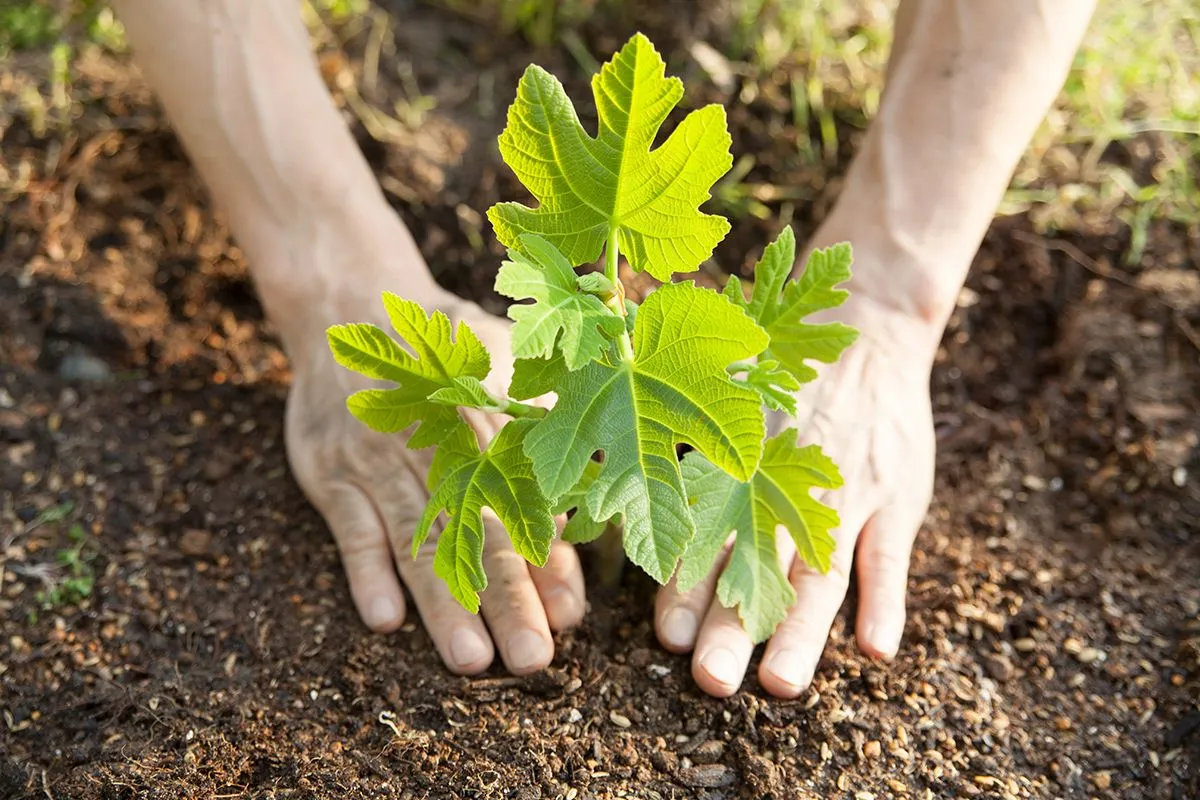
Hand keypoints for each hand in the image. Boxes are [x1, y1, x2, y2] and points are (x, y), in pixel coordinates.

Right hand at [280, 249, 584, 676]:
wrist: (351, 305)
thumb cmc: (448, 346)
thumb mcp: (505, 361)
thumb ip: (547, 417)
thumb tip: (596, 480)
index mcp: (489, 424)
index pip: (525, 502)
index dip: (547, 558)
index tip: (572, 611)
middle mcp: (439, 446)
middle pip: (476, 531)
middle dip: (507, 599)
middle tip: (534, 659)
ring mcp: (380, 460)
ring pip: (418, 539)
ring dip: (442, 601)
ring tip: (469, 658)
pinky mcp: (331, 471)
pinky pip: (350, 526)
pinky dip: (365, 571)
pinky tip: (385, 620)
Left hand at [653, 292, 938, 697]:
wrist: (867, 331)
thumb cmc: (779, 381)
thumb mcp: (724, 404)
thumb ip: (680, 453)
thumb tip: (610, 491)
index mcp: (739, 472)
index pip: (706, 538)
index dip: (686, 586)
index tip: (666, 636)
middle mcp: (785, 491)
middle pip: (757, 567)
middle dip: (733, 626)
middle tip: (710, 681)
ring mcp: (845, 497)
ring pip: (822, 574)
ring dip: (802, 631)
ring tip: (782, 685)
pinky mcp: (896, 499)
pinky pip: (890, 556)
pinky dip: (886, 601)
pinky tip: (876, 650)